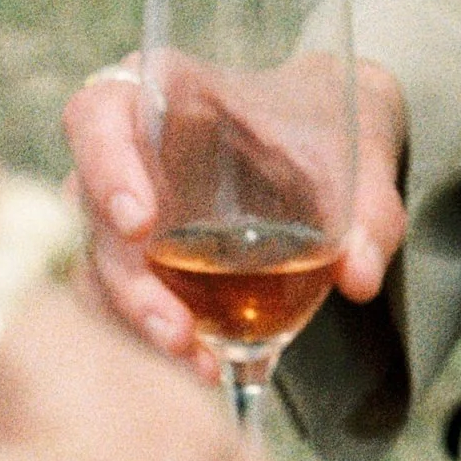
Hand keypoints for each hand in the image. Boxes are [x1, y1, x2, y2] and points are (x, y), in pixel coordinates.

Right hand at [64, 57, 407, 364]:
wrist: (339, 136)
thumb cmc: (336, 121)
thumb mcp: (365, 147)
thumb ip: (370, 206)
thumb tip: (360, 277)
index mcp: (167, 94)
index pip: (99, 114)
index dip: (105, 166)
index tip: (140, 224)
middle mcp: (131, 151)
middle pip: (91, 213)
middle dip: (129, 283)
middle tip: (177, 332)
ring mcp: (127, 209)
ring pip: (98, 268)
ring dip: (138, 323)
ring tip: (200, 364)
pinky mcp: (139, 260)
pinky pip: (122, 300)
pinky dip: (154, 337)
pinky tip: (208, 367)